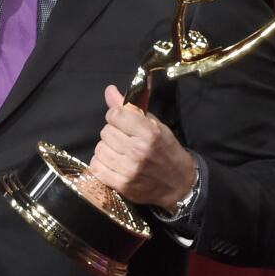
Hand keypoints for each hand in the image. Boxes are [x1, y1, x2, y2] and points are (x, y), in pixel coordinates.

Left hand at [90, 85, 196, 212]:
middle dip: (112, 132)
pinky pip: (96, 166)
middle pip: (106, 131)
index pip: (115, 115)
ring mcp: (129, 169)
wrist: (178, 184)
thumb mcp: (155, 126)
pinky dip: (101, 163)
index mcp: (149, 133)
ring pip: (99, 148)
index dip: (116, 116)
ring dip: (106, 148)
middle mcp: (138, 151)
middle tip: (124, 139)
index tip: (121, 121)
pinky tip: (112, 162)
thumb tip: (109, 90)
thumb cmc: (166, 151)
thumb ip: (130, 108)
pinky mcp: (121, 185)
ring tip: (119, 152)